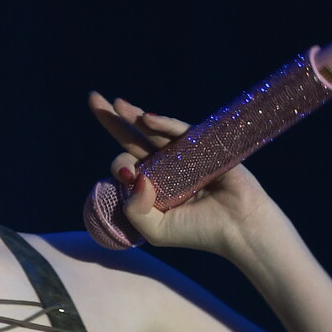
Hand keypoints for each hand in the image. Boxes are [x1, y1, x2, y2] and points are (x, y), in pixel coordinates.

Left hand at [88, 92, 274, 254]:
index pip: (126, 168)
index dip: (119, 167)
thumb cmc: (199, 232)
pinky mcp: (203, 145)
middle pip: (133, 139)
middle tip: (93, 99)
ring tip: (116, 103)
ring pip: (153, 131)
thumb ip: (134, 210)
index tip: (125, 176)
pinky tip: (146, 118)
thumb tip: (132, 176)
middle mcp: (165, 167)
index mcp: (152, 187)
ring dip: (135, 115)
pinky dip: (163, 124)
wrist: (238, 228)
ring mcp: (183, 154)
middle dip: (113, 121)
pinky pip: (179, 131)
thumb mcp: (156, 231)